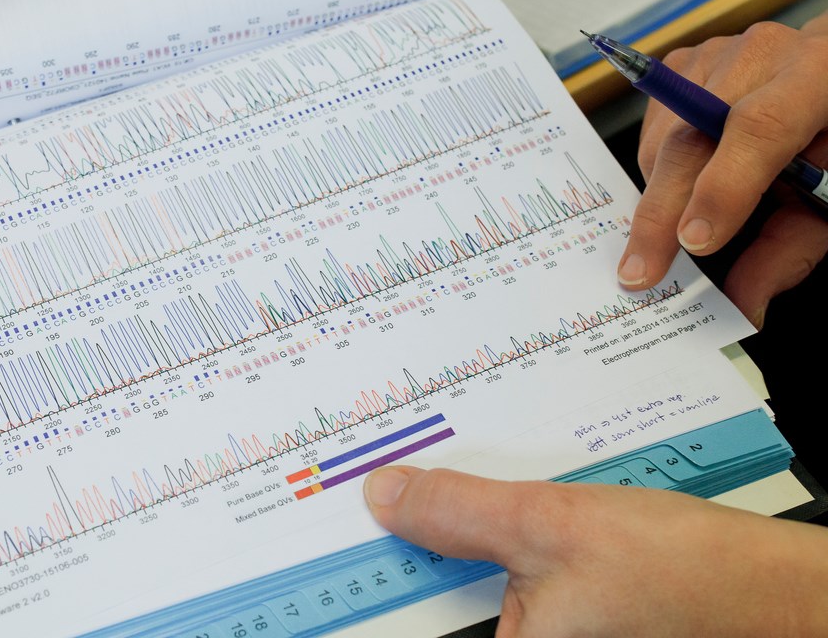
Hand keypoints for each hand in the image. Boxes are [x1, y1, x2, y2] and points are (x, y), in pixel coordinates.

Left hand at [363, 466, 827, 636]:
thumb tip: (385, 497)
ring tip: (421, 488)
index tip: (333, 539)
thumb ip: (460, 512)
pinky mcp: (565, 619)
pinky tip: (483, 503)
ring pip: (469, 584)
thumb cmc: (685, 576)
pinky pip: (505, 579)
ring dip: (452, 537)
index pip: (409, 621)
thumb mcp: (552, 525)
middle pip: (435, 599)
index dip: (368, 581)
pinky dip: (492, 540)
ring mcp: (547, 637)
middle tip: (377, 492)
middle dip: (413, 545)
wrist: (778, 592)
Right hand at [617, 13, 827, 327]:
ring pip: (662, 139)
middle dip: (661, 212)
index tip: (695, 244)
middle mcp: (764, 53)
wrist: (827, 80)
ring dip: (660, 194)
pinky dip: (657, 168)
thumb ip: (790, 249)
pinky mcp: (686, 63)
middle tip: (641, 271)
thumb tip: (741, 305)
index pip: (758, 127)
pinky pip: (651, 127)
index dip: (723, 188)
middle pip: (691, 136)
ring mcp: (718, 53)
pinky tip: (685, 181)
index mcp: (819, 76)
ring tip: (683, 220)